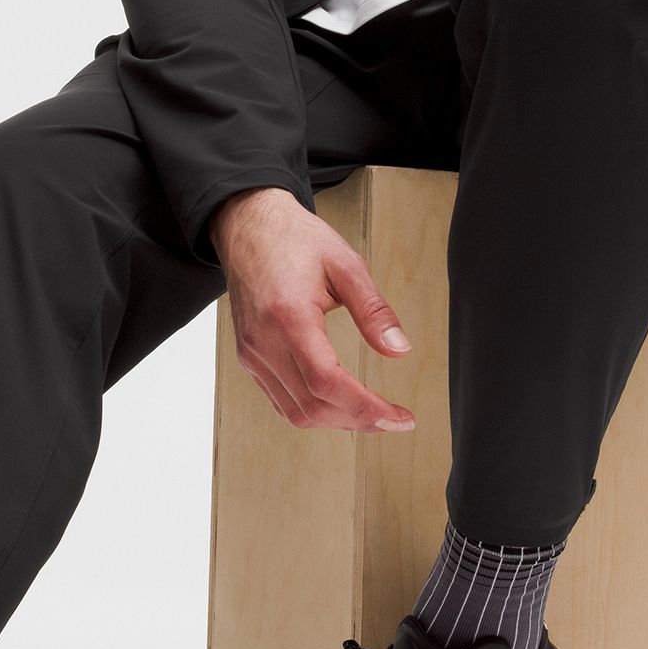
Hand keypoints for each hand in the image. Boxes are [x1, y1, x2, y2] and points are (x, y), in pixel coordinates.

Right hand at [209, 187, 414, 432]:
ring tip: (371, 414)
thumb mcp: (345, 264)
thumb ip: (373, 311)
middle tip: (395, 418)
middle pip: (312, 406)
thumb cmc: (293, 239)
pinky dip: (313, 411)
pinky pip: (280, 401)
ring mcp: (252, 353)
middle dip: (359, 420)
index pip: (326, 382)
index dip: (366, 408)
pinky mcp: (249, 357)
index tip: (399, 417)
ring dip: (337, 421)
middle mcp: (263, 341)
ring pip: (295, 412)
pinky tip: (338, 403)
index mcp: (288, 316)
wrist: (248, 227)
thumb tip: (399, 349)